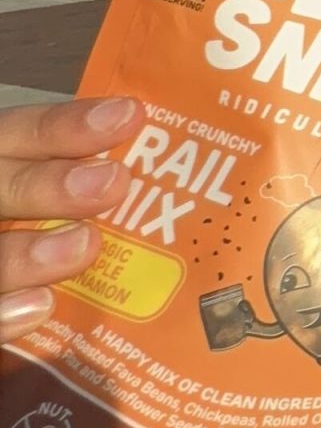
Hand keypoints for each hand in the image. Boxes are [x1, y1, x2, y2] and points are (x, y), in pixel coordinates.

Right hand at [1, 96, 143, 342]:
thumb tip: (195, 165)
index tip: (130, 115)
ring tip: (85, 246)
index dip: (70, 126)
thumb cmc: (69, 232)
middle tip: (114, 182)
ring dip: (29, 253)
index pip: (25, 133)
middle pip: (3, 186)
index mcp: (6, 166)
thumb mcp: (77, 196)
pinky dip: (6, 312)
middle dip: (52, 184)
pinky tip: (42, 306)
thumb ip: (105, 180)